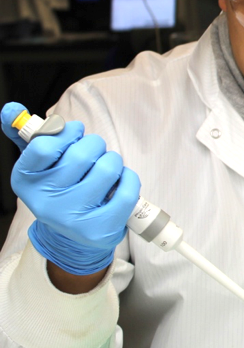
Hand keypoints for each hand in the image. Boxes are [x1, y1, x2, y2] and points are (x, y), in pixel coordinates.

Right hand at [2, 102, 138, 274]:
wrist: (72, 236)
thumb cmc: (59, 189)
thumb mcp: (38, 165)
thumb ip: (26, 135)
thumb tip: (12, 110)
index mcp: (25, 181)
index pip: (45, 145)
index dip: (67, 132)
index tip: (74, 134)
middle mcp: (45, 202)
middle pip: (82, 154)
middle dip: (94, 144)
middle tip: (93, 153)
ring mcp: (72, 218)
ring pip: (107, 167)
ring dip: (113, 161)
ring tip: (105, 170)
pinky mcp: (99, 229)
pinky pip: (126, 190)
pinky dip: (129, 179)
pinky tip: (119, 182)